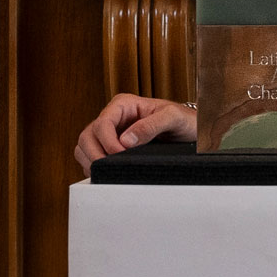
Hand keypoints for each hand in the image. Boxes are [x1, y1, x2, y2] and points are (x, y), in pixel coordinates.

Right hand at [75, 94, 196, 165]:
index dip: (107, 141)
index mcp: (124, 105)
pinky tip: (109, 172)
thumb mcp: (173, 117)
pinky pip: (91, 157)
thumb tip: (126, 140)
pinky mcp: (111, 148)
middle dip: (95, 154)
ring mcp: (111, 133)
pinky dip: (95, 167)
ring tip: (109, 170)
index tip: (120, 154)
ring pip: (84, 147)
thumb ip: (151, 125)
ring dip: (91, 161)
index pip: (102, 123)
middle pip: (87, 135)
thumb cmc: (183, 120)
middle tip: (110, 167)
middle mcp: (114, 118)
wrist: (192, 130)